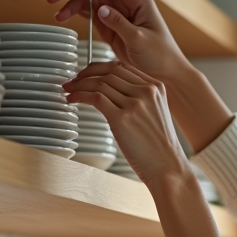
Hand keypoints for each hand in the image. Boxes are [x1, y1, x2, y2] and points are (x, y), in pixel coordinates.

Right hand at [46, 0, 189, 83]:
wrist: (167, 75)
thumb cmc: (162, 56)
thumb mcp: (140, 39)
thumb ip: (119, 23)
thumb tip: (100, 9)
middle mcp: (125, 2)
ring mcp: (116, 13)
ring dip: (70, 2)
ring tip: (57, 13)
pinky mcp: (110, 26)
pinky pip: (89, 13)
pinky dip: (75, 13)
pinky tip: (64, 17)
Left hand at [63, 60, 191, 189]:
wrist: (168, 168)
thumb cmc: (159, 148)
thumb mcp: (155, 114)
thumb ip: (140, 100)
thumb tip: (111, 95)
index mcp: (156, 87)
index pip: (121, 67)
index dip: (99, 69)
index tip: (86, 75)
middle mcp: (147, 91)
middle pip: (109, 72)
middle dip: (85, 74)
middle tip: (72, 82)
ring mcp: (135, 104)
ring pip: (99, 83)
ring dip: (78, 85)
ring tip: (69, 91)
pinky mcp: (122, 119)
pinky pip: (95, 98)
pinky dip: (79, 96)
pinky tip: (73, 100)